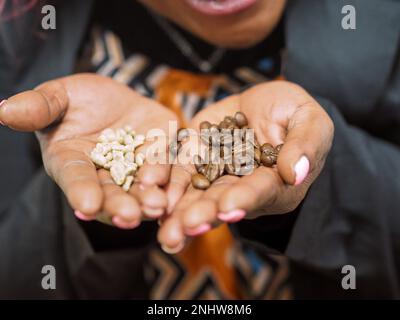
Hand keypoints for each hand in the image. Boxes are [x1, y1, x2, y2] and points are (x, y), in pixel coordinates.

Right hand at [0, 74, 177, 227]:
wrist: (114, 97)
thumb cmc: (78, 100)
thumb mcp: (58, 97)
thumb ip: (39, 107)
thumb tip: (3, 110)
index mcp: (73, 163)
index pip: (76, 179)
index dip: (81, 191)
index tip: (86, 204)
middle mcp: (104, 174)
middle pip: (113, 192)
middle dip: (121, 205)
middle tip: (130, 216)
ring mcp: (135, 167)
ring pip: (142, 187)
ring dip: (150, 199)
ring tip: (157, 207)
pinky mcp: (161, 155)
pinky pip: (168, 168)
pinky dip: (172, 178)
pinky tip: (177, 189)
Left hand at [157, 81, 333, 251]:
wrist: (266, 104)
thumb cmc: (296, 114)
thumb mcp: (310, 122)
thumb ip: (305, 145)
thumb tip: (296, 172)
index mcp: (273, 182)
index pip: (259, 191)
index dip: (244, 199)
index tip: (227, 208)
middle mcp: (241, 183)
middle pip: (221, 200)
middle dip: (203, 215)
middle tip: (184, 228)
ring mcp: (216, 170)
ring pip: (196, 191)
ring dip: (178, 209)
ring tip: (163, 228)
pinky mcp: (196, 154)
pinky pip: (179, 167)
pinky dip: (164, 179)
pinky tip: (147, 189)